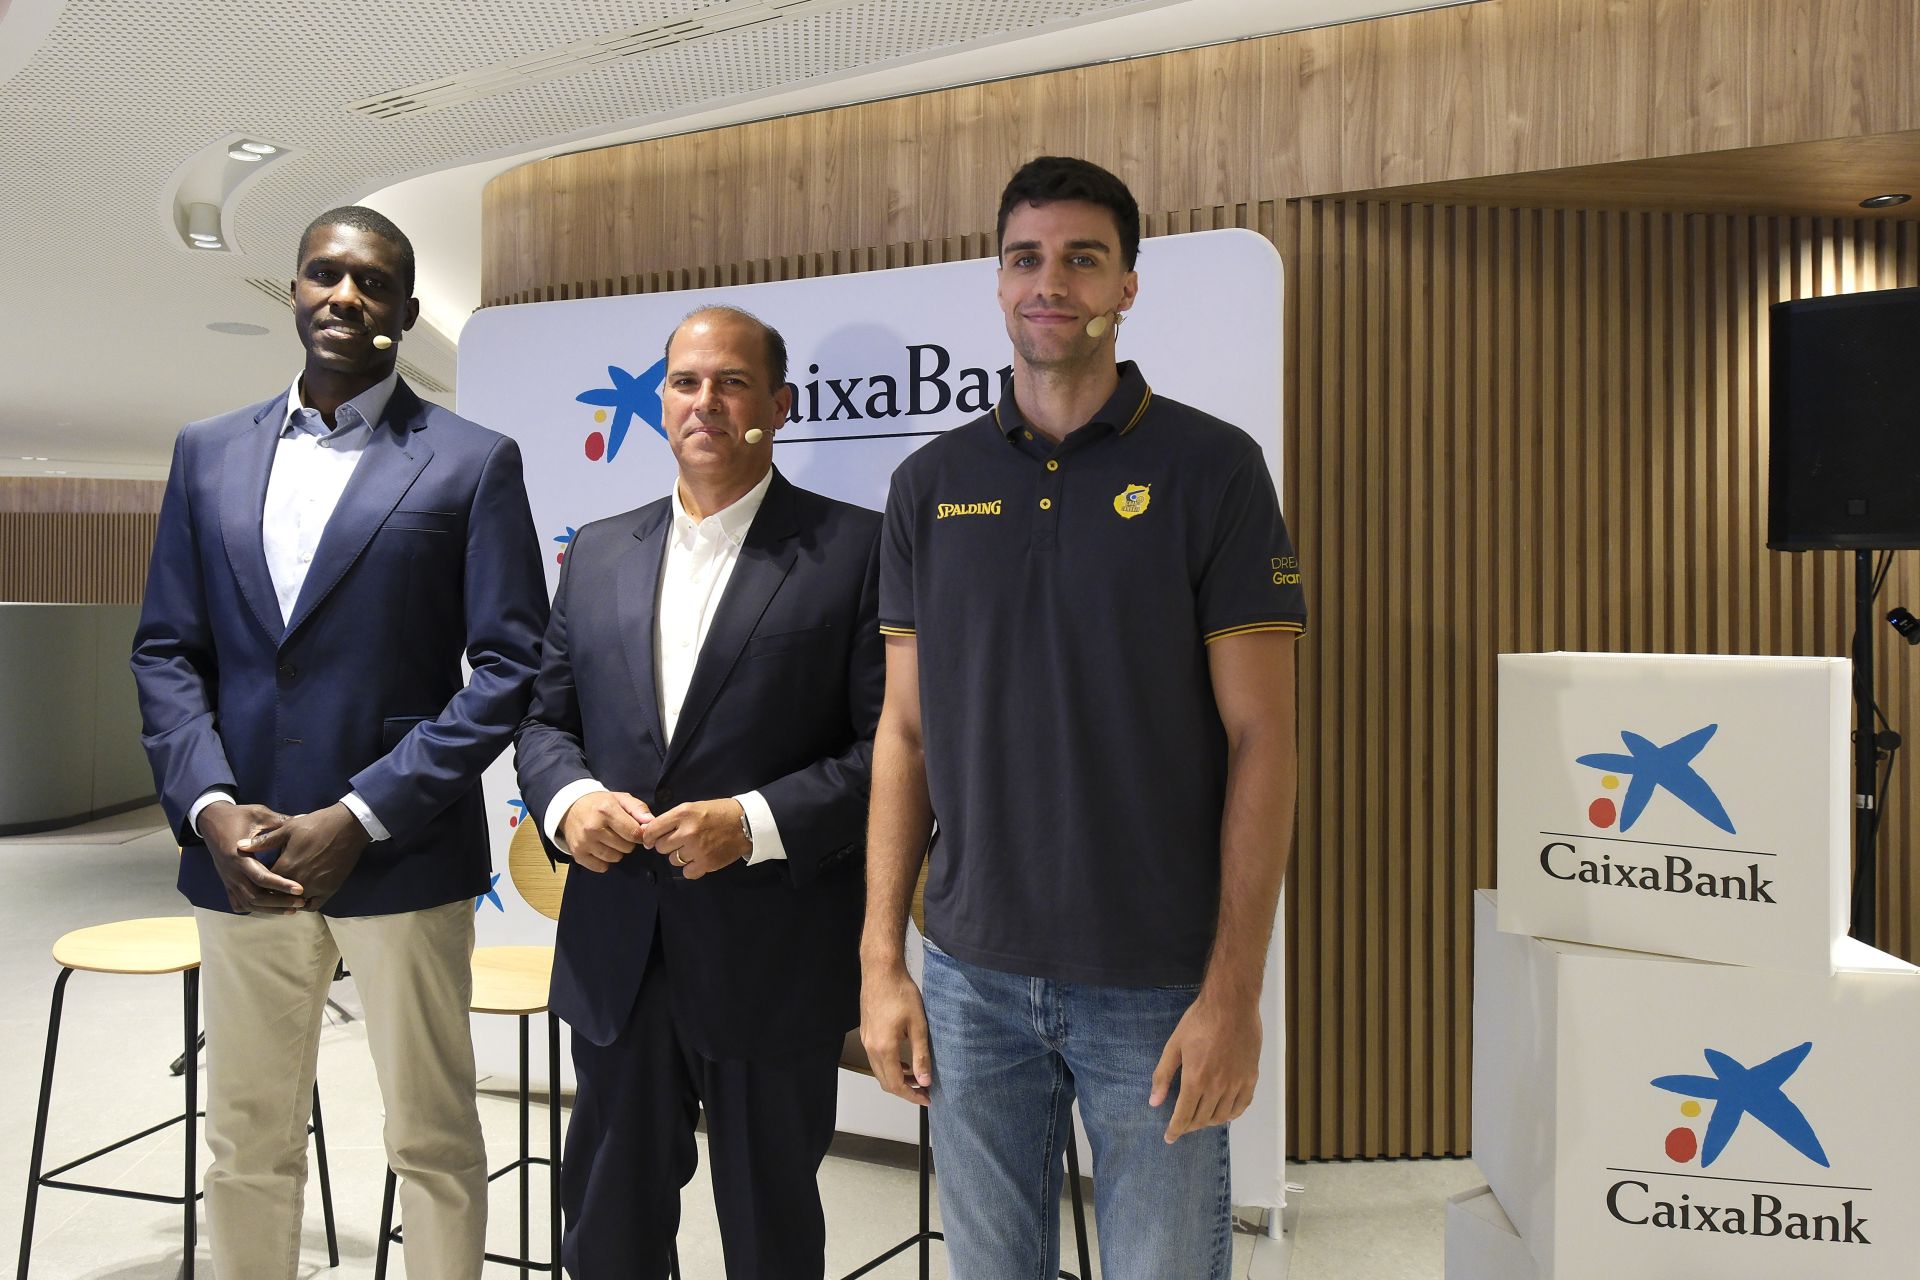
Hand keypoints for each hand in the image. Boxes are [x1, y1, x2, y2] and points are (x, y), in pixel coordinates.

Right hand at [198, 801, 304, 913]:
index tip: (300, 889)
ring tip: (292, 908)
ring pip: (247, 903)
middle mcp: (231, 871)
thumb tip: (304, 818)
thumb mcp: (258, 814)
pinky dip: (254, 908)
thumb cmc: (238, 816)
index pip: (261, 877)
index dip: (281, 884)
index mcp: (238, 855)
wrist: (211, 820)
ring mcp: (227, 879)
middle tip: (302, 902)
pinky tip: (271, 908)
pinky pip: (238, 903)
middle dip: (279, 901)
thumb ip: (279, 821)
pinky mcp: (227, 883)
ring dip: (270, 908)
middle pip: (255, 896)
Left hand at [244, 802, 370, 909]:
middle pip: (277, 896)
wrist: (348, 826)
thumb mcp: (288, 829)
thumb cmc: (316, 824)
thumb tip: (239, 847)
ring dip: (288, 900)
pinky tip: (301, 898)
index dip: (259, 882)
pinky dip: (305, 904)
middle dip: (272, 893)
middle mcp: (298, 881)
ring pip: (294, 902)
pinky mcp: (329, 890)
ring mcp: (315, 887)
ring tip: (284, 894)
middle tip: (268, 888)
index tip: (255, 879)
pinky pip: (313, 905)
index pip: (264, 883)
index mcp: (285, 866)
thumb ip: (263, 842)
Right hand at [558, 791, 651, 872]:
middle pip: (626, 847)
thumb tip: (651, 822)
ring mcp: (584, 842)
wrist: (571, 808)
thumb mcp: (620, 799)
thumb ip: (638, 809)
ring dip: (616, 851)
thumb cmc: (600, 804)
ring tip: (609, 839)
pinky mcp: (578, 854)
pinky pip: (601, 867)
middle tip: (619, 832)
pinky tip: (600, 848)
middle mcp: (593, 827)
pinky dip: (604, 861)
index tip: (637, 831)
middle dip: (627, 841)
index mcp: (606, 810)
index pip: (634, 832)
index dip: (640, 834)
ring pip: (615, 858)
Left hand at [642, 798, 749, 880]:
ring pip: (673, 860)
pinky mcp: (706, 863)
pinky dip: (690, 868)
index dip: (648, 837)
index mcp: (683, 814)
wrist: (746, 823)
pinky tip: (698, 859)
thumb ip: (672, 819)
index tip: (650, 840)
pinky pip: (686, 872)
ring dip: (679, 856)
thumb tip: (649, 832)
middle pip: (661, 847)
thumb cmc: (718, 813)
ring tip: (693, 848)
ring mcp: (697, 849)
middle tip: (680, 841)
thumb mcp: (693, 807)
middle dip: (668, 845)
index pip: (653, 830)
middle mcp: (687, 832)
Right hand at [859, 962, 931, 1105]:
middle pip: (885, 1081)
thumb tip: (925, 1080)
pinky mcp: (866, 1032)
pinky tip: (903, 1060)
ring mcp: (866, 1040)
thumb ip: (921, 1055)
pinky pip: (876, 1058)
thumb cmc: (901, 993)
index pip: (896, 1084)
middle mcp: (871, 1048)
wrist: (881, 971)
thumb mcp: (918, 1025)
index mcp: (884, 1048)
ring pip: (879, 1070)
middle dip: (904, 1090)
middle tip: (924, 1091)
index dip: (912, 1096)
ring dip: (896, 1078)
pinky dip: (889, 1066)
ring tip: (916, 1077)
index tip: (927, 1099)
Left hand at [1149, 993, 1260, 1142]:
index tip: (1169, 1138)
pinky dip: (1232, 1114)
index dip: (1175, 1130)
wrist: (1231, 1005)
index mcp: (1195, 1080)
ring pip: (1222, 1116)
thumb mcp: (1174, 1045)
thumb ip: (1163, 1076)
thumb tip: (1154, 1102)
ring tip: (1200, 1118)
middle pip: (1202, 1119)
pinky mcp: (1251, 1077)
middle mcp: (1217, 1087)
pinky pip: (1242, 1106)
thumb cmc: (1198, 1021)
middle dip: (1189, 1126)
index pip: (1184, 1116)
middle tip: (1182, 1124)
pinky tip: (1224, 1112)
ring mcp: (1236, 1083)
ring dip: (1209, 1122)